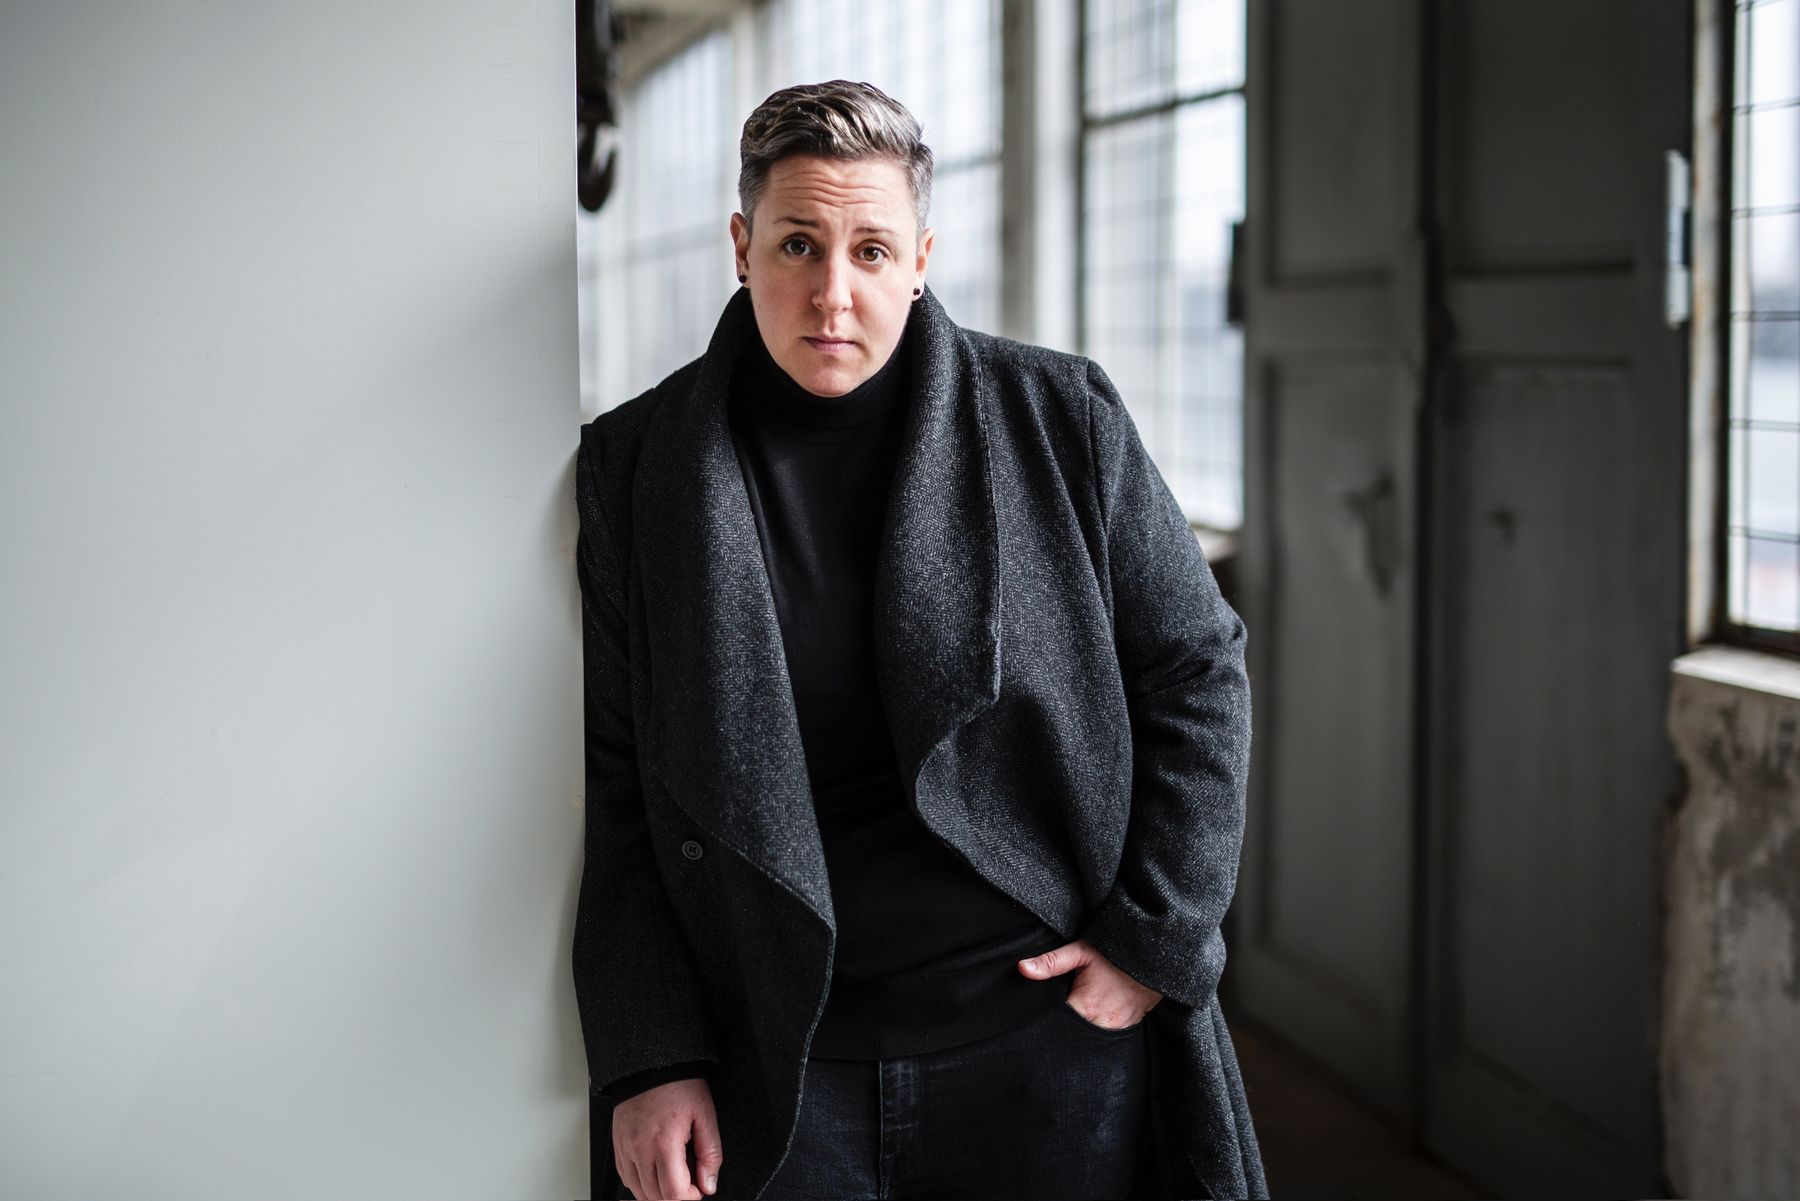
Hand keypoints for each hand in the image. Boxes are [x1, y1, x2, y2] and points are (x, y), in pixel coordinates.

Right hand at [612, 1077, 722, 1199]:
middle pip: (655, 1196)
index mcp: (664, 1143)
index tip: (699, 1187)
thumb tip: (709, 1184)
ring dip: (657, 1193)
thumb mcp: (705, 1115)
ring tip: (673, 1175)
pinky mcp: (618, 1146)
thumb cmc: (678, 1086)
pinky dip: (640, 1183)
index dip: (690, 1197)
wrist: (651, 1066)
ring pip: (638, 1192)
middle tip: (688, 1179)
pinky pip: (625, 1178)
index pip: (673, 1193)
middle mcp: (640, 1149)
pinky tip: (654, 1172)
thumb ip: (711, 1154)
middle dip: (676, 1195)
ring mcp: (626, 1149)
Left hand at [1018, 937, 1163, 1028]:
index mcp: (1084, 1007)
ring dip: (1080, 1030)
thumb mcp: (1082, 952)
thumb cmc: (1115, 954)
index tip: (1039, 1015)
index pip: (1056, 1025)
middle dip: (1063, 1028)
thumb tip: (1023, 969)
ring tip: (1076, 1016)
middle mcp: (1099, 1023)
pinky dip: (1097, 1029)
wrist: (1152, 958)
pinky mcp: (1127, 1028)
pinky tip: (1092, 1019)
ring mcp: (1115, 1028)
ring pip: (1089, 1038)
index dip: (1046, 1020)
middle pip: (1072, 1034)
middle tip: (1057, 1016)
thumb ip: (1051, 962)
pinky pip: (1106, 1036)